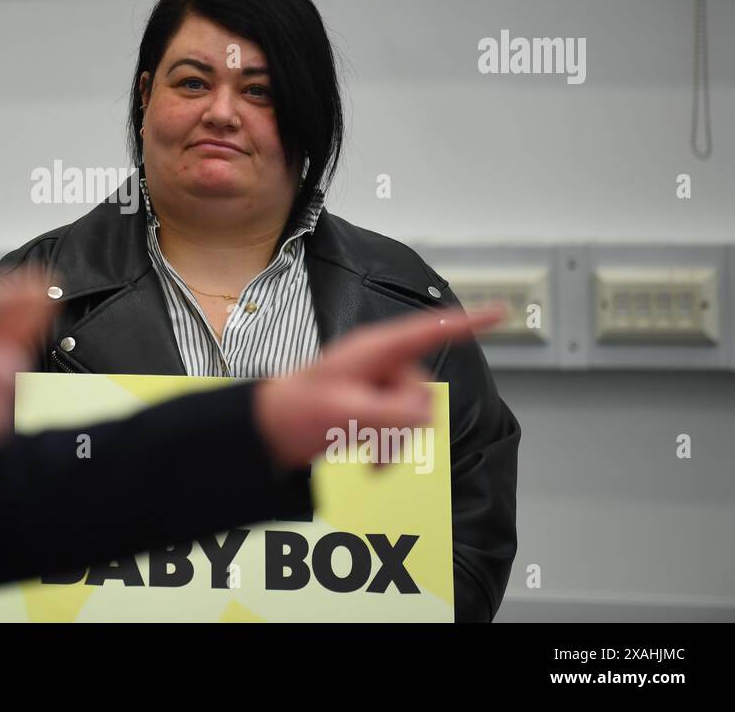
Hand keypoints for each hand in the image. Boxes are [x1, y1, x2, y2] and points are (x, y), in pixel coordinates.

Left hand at [253, 304, 505, 468]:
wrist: (271, 433)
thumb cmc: (298, 412)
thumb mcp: (345, 414)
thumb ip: (391, 413)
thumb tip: (428, 413)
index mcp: (374, 351)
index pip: (429, 329)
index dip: (467, 322)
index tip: (501, 310)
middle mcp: (379, 362)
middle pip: (423, 388)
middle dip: (406, 420)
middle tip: (371, 437)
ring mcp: (376, 384)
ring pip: (414, 413)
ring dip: (396, 439)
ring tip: (367, 455)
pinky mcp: (372, 405)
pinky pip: (401, 425)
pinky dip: (390, 446)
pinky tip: (371, 462)